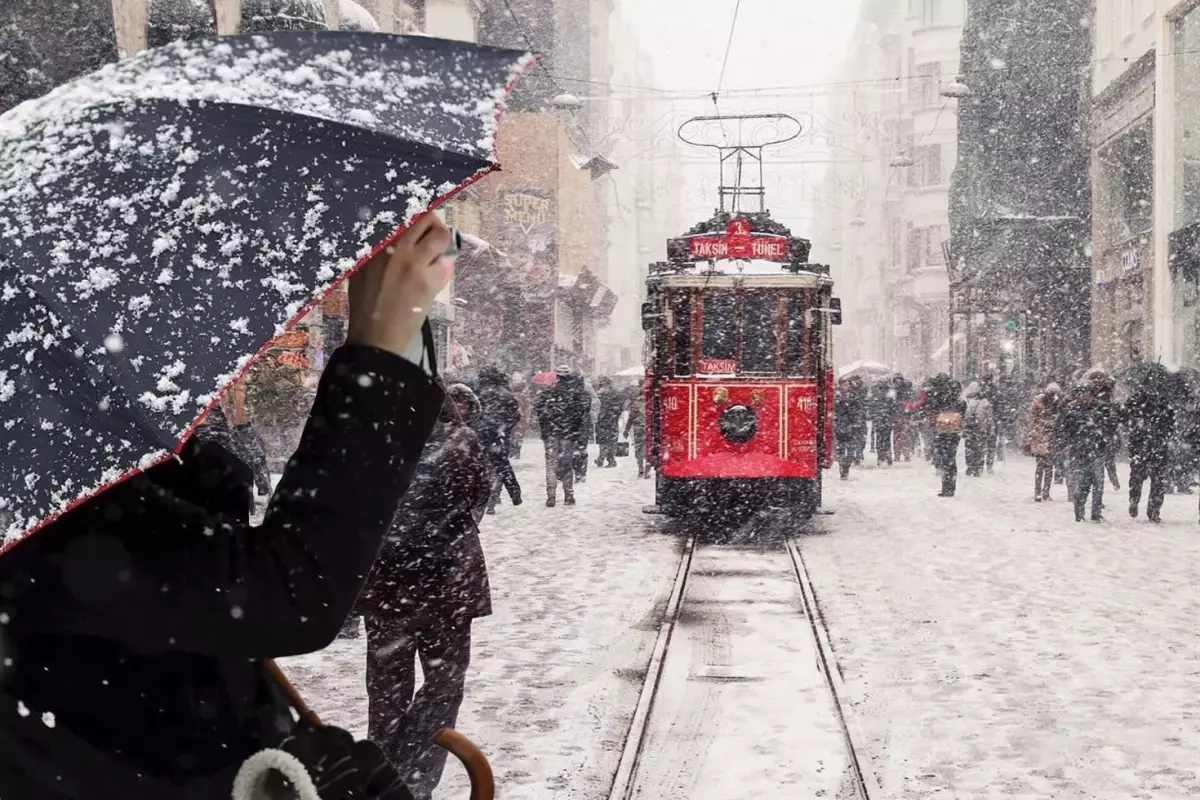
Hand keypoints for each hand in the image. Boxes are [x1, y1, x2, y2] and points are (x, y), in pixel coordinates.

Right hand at [346, 214, 451, 357]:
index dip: (413, 206)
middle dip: (432, 221)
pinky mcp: (426, 281)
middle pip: (424, 215)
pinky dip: (440, 271)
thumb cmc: (366, 303)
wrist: (375, 335)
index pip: (398, 210)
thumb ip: (377, 247)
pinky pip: (443, 265)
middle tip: (430, 231)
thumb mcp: (360, 268)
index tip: (418, 208)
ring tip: (434, 253)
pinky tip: (428, 281)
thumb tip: (399, 230)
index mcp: (374, 242)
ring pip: (440, 236)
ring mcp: (411, 262)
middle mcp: (392, 246)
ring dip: (441, 243)